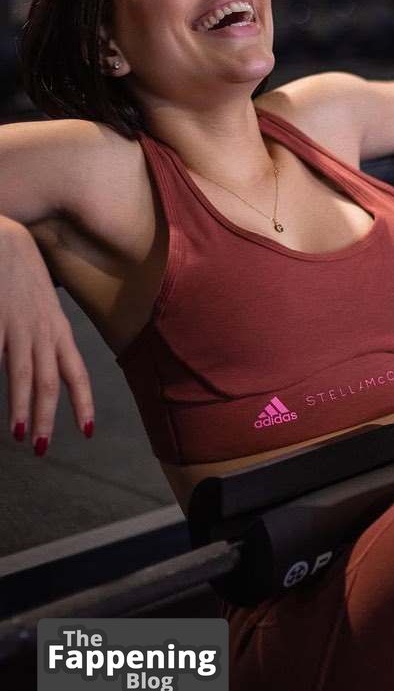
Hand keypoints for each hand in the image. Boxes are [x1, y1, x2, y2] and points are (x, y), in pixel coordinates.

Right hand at [1, 219, 93, 454]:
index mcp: (59, 329)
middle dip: (48, 417)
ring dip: (23, 408)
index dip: (83, 402)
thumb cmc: (24, 277)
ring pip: (24, 375)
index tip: (88, 430)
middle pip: (50, 381)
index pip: (77, 372)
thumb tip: (45, 368)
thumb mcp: (43, 309)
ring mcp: (18, 325)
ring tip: (22, 435)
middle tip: (43, 448)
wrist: (6, 242)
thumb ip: (46, 338)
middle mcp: (44, 331)